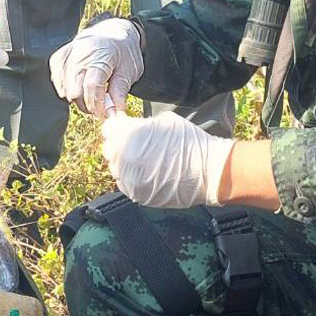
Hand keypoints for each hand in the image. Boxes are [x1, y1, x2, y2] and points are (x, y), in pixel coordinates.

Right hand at [50, 18, 143, 116]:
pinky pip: (57, 78)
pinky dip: (67, 87)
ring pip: (64, 87)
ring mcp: (68, 53)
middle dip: (87, 104)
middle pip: (75, 90)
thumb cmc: (124, 50)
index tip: (104, 114)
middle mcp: (80, 52)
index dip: (97, 105)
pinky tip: (79, 86)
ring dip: (77, 98)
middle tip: (100, 106)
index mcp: (100, 54)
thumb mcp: (130, 71)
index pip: (92, 86)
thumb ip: (120, 94)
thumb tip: (114, 115)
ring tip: (92, 94)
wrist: (114, 31)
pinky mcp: (59, 56)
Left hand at [101, 112, 233, 208]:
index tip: (124, 126)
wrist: (208, 172)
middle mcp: (123, 157)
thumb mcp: (164, 121)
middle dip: (118, 143)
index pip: (108, 128)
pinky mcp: (136, 195)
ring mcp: (128, 179)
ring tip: (143, 158)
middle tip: (134, 142)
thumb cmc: (190, 142)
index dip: (117, 125)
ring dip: (124, 161)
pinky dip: (131, 177)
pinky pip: (125, 183)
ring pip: (115, 167)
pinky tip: (147, 172)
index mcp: (128, 134)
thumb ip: (142, 124)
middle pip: (109, 149)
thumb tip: (132, 127)